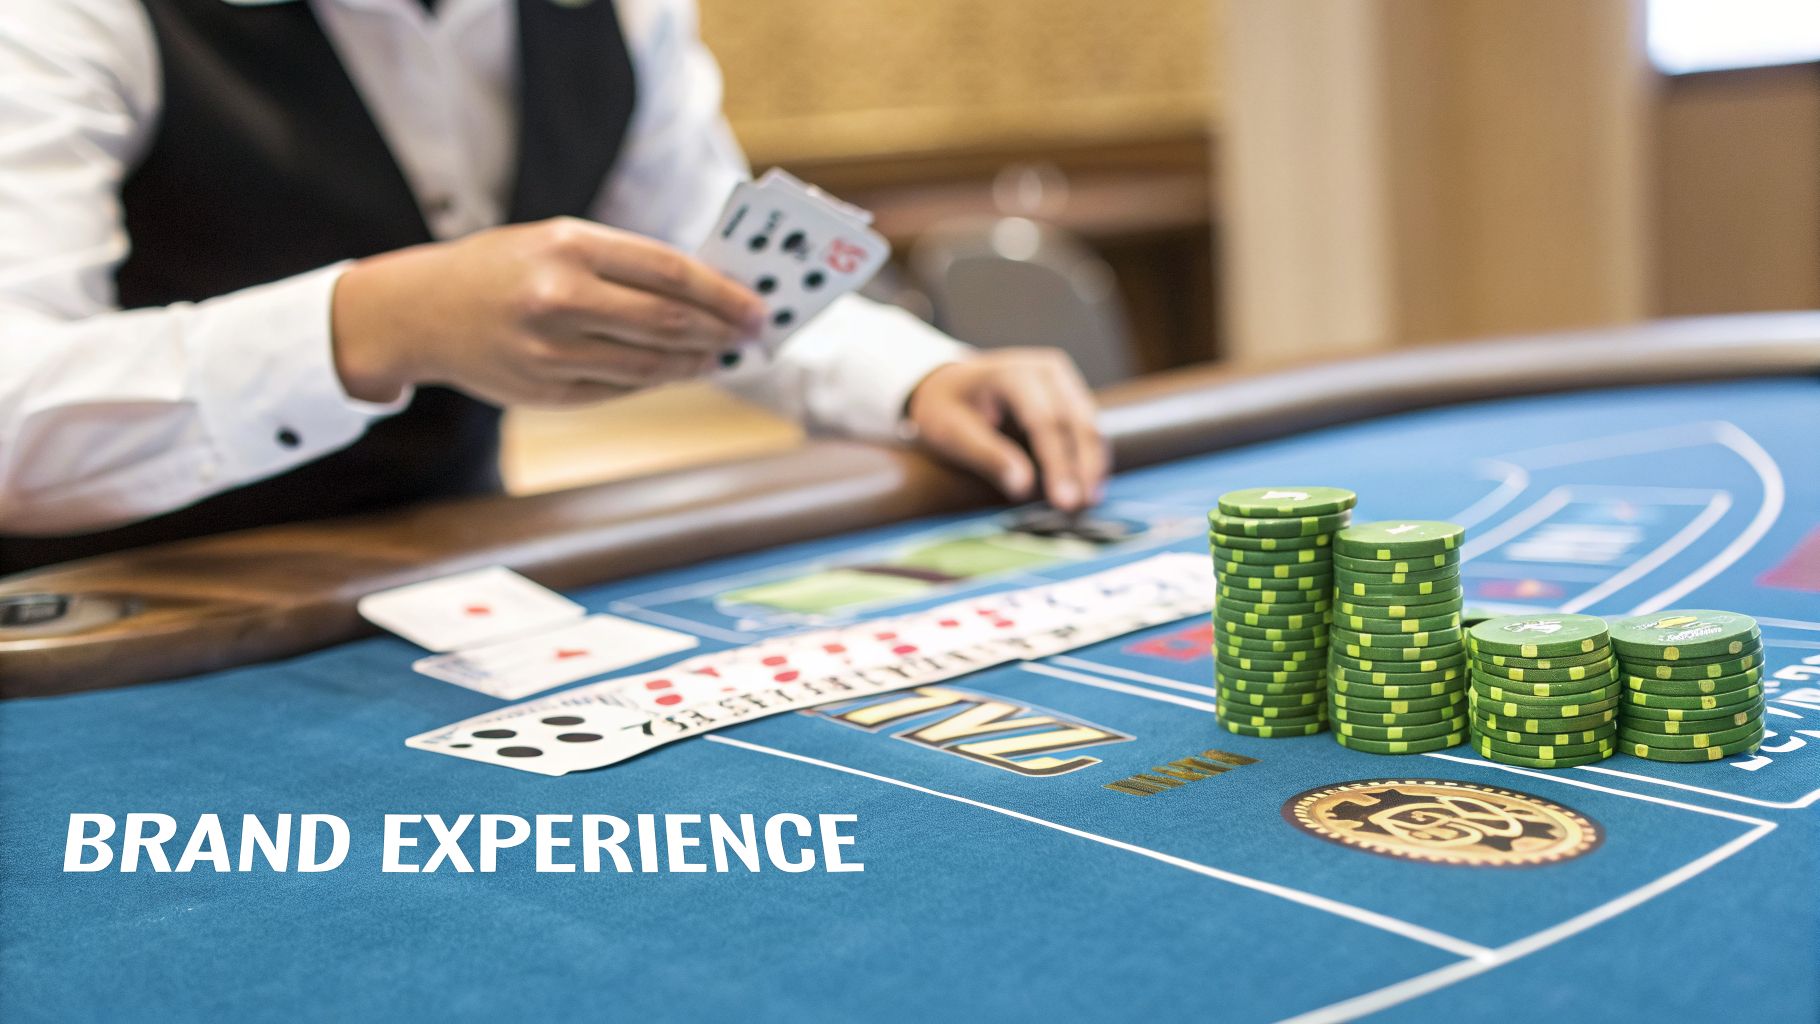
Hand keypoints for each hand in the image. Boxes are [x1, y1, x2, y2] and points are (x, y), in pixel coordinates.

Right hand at [331, 217, 766, 405]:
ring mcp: (551, 351)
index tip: (757, 307)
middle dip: (720, 332)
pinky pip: (619, 390)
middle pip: (668, 322)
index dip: (723, 294)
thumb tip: (708, 296)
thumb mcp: (559, 240)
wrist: (421, 309)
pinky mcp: (544, 391)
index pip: (670, 272)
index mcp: (570, 246)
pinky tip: (675, 372)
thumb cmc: (506, 266)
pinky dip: (656, 382)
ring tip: (719, 356)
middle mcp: (560, 298)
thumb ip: (628, 264)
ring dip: (694, 364)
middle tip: (751, 336)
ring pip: (649, 366)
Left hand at [907, 348, 1106, 511]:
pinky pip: (1088, 426)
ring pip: (1090, 423)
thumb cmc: (945, 408)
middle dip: (1083, 468)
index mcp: (1012, 373)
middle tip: (1081, 508)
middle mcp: (1045, 369)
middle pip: (1076, 421)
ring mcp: (1062, 378)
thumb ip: (988, 456)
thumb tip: (1024, 488)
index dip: (1058, 464)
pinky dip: (1092, 456)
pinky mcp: (1070, 393)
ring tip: (1090, 501)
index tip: (1064, 502)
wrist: (949, 383)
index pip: (1044, 421)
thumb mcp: (951, 432)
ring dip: (1094, 464)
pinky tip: (1091, 485)